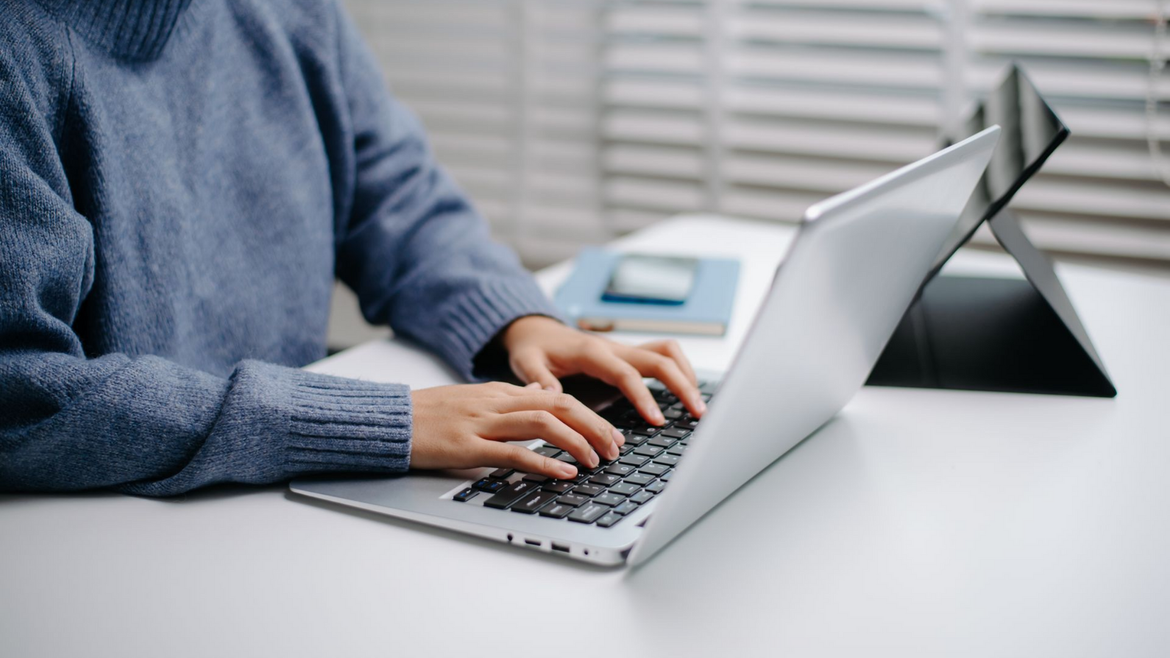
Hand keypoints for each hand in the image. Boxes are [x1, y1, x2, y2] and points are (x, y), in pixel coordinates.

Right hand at [409, 382, 624, 477]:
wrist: (388, 420)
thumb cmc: (428, 414)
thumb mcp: (474, 398)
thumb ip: (509, 399)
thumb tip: (541, 393)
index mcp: (499, 392)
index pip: (556, 395)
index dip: (589, 414)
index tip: (609, 433)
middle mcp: (496, 403)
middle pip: (559, 404)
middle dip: (594, 425)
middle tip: (616, 447)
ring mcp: (482, 423)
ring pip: (543, 423)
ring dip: (577, 441)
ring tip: (597, 460)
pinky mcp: (467, 446)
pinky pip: (514, 452)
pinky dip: (544, 462)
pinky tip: (564, 472)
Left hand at [501, 315, 705, 423]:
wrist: (536, 330)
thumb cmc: (532, 349)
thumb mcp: (525, 362)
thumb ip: (537, 378)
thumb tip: (552, 395)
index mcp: (592, 353)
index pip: (626, 373)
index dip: (643, 396)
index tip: (656, 420)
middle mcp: (614, 347)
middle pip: (660, 359)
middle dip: (682, 385)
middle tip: (698, 414)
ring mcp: (624, 349)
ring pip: (667, 352)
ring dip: (687, 375)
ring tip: (698, 405)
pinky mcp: (628, 354)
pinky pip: (661, 356)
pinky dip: (679, 371)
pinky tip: (686, 392)